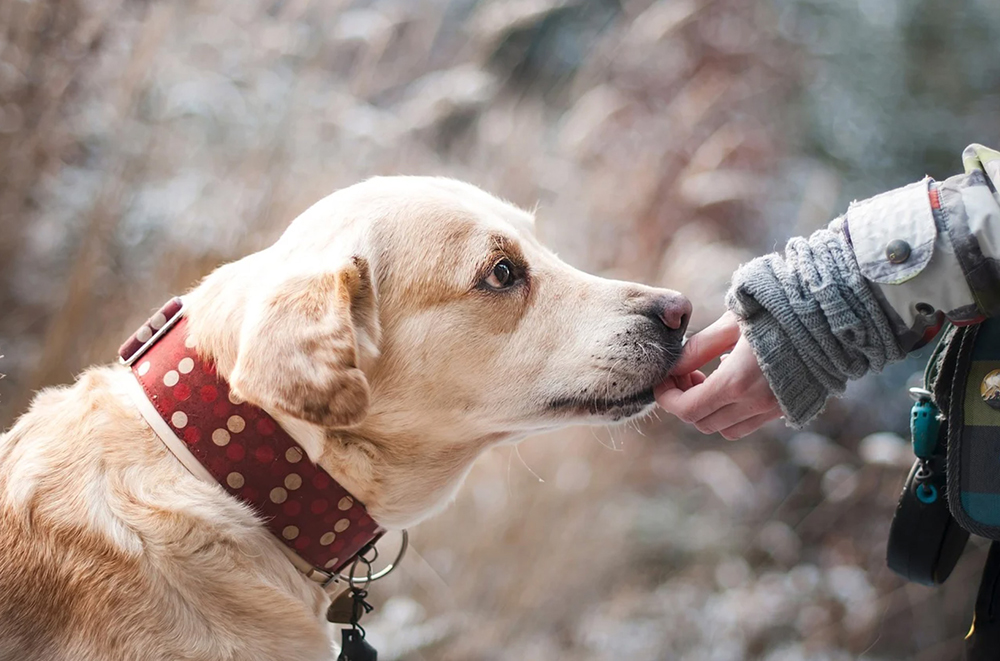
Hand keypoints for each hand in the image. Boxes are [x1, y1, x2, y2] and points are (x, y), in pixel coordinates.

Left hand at [656, 311, 781, 439]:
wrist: (832, 316)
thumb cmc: (778, 310)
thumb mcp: (732, 323)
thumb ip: (699, 348)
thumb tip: (673, 366)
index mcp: (737, 382)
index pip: (687, 409)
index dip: (667, 398)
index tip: (662, 380)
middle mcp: (755, 404)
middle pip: (702, 422)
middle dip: (685, 402)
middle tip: (685, 374)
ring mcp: (774, 409)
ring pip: (725, 428)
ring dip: (708, 410)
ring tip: (707, 378)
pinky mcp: (787, 408)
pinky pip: (749, 423)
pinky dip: (732, 411)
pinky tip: (734, 380)